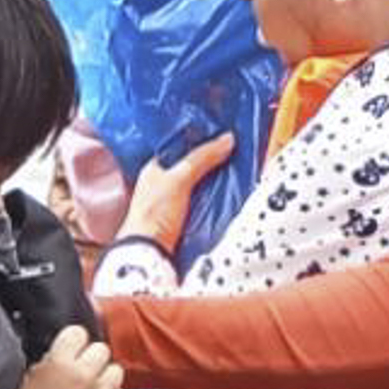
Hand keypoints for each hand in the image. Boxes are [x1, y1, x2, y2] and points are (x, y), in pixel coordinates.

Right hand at [10, 326, 124, 388]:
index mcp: (59, 363)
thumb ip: (52, 359)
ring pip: (116, 371)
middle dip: (91, 359)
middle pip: (101, 349)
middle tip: (81, 371)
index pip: (79, 333)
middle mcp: (83, 376)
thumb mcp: (31, 377)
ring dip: (104, 377)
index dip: (74, 342)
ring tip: (90, 388)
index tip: (71, 350)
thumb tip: (68, 350)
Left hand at [124, 133, 237, 252]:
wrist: (150, 253)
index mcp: (154, 169)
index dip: (200, 141)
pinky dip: (215, 199)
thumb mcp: (179, 179)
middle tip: (234, 152)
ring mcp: (173, 202)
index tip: (221, 136)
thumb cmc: (153, 214)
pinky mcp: (184, 219)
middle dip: (212, 162)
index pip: (180, 147)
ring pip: (200, 185)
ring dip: (216, 181)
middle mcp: (162, 184)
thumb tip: (226, 140)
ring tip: (238, 170)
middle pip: (192, 167)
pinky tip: (229, 195)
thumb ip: (201, 158)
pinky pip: (204, 203)